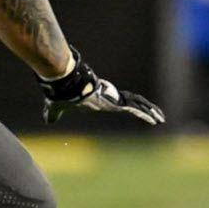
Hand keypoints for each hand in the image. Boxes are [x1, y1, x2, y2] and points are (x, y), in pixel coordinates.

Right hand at [38, 56, 165, 125]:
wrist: (66, 86)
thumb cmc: (63, 96)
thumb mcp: (58, 108)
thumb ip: (54, 114)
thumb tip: (47, 121)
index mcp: (101, 100)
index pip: (118, 102)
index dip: (128, 106)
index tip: (134, 109)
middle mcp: (110, 98)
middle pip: (133, 103)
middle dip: (146, 109)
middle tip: (158, 115)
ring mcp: (114, 99)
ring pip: (138, 105)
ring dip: (150, 112)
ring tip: (161, 119)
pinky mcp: (116, 102)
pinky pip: (135, 108)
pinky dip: (145, 114)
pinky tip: (155, 119)